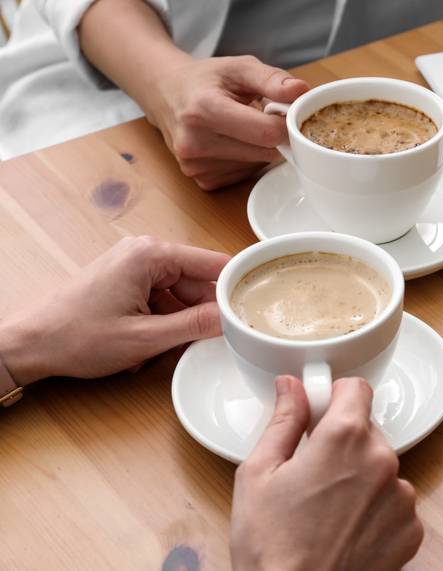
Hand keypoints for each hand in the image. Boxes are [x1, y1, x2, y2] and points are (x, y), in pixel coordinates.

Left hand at [0, 236, 228, 385]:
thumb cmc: (75, 337)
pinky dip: (162, 323)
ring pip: (181, 294)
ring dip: (179, 323)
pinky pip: (163, 299)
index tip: (256, 309)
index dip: (237, 288)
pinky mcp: (128, 280)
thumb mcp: (144, 338)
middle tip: (205, 343)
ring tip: (161, 348)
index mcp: (151, 255)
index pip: (215, 264)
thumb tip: (232, 318)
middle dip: (203, 314)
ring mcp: (135, 265)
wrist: (29, 344)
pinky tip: (148, 345)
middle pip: (199, 281)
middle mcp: (145, 252)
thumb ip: (194, 326)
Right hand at [144, 55, 309, 189]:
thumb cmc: (205, 80)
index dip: (287, 123)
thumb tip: (302, 91)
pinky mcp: (201, 180)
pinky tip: (232, 142)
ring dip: (261, 148)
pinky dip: (248, 159)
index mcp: (203, 109)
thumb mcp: (238, 68)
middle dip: (275, 134)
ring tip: (242, 126)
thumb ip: (272, 79)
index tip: (288, 112)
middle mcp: (194, 142)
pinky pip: (245, 175)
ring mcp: (195, 166)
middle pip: (265, 151)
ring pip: (258, 165)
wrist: (165, 93)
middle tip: (263, 115)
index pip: (266, 132)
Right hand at [231, 377, 422, 570]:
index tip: (319, 413)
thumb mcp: (259, 473)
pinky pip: (395, 503)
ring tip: (326, 510)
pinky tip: (346, 529)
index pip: (356, 389)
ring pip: (381, 468)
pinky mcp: (411, 528)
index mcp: (345, 438)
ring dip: (361, 478)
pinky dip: (375, 511)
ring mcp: (401, 496)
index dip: (333, 398)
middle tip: (312, 474)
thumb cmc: (271, 547)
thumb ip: (283, 421)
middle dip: (342, 444)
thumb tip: (291, 387)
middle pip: (367, 430)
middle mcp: (382, 461)